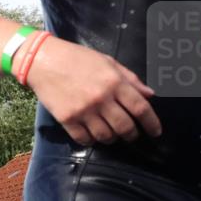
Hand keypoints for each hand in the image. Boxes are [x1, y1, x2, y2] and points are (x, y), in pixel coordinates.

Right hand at [25, 36, 160, 145]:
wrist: (44, 62)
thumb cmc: (78, 59)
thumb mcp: (109, 62)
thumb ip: (130, 79)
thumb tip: (149, 95)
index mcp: (114, 82)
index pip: (140, 108)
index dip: (151, 123)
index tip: (156, 132)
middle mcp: (101, 98)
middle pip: (124, 126)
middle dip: (132, 135)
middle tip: (131, 135)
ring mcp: (83, 111)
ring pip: (105, 136)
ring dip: (112, 138)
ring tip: (111, 135)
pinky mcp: (67, 119)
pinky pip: (84, 139)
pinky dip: (91, 141)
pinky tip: (92, 136)